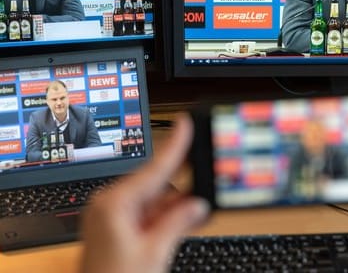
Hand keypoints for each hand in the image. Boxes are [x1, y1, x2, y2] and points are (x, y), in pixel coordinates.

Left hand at [80, 114, 208, 272]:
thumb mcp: (154, 253)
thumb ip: (178, 223)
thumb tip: (197, 204)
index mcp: (115, 205)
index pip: (153, 168)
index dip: (174, 144)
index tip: (185, 122)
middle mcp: (110, 204)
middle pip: (155, 183)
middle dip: (181, 187)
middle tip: (207, 183)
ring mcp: (112, 214)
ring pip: (153, 199)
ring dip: (175, 206)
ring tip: (198, 212)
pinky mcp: (116, 225)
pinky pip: (146, 211)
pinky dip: (165, 215)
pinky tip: (184, 219)